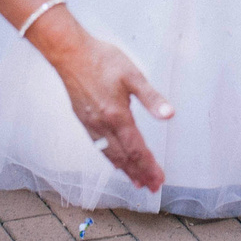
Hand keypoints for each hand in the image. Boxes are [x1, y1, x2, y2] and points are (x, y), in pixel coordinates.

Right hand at [39, 20, 174, 192]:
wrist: (70, 53)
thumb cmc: (102, 60)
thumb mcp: (133, 75)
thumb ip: (152, 98)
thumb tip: (170, 115)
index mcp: (118, 116)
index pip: (137, 149)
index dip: (149, 166)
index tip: (159, 180)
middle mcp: (103, 125)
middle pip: (124, 157)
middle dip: (139, 173)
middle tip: (151, 187)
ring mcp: (91, 124)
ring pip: (110, 155)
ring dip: (125, 170)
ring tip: (136, 181)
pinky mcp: (83, 119)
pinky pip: (99, 146)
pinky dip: (110, 158)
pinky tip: (114, 160)